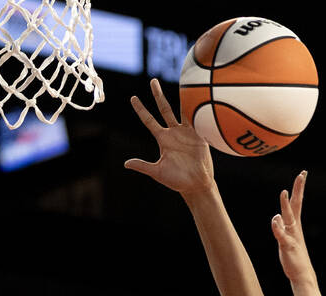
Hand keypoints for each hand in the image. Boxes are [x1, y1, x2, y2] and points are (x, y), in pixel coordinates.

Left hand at [124, 78, 215, 197]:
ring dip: (180, 97)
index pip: (149, 120)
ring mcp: (187, 133)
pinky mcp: (199, 135)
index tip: (133, 98)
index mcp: (163, 139)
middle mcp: (173, 133)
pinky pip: (197, 119)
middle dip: (158, 95)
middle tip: (153, 81)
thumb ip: (142, 166)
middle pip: (164, 109)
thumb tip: (126, 164)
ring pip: (181, 110)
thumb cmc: (177, 180)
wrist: (196, 185)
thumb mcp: (157, 172)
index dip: (141, 109)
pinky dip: (196, 108)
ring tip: (179, 82)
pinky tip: (196, 96)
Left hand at [271, 171, 313, 282]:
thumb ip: (281, 227)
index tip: (302, 174)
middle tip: (301, 175)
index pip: (297, 202)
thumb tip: (276, 217)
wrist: (301, 274)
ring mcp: (292, 236)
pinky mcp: (287, 246)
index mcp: (295, 224)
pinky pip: (282, 235)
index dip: (299, 188)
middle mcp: (295, 227)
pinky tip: (275, 219)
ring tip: (283, 192)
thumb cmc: (293, 256)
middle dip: (298, 189)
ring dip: (285, 205)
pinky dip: (278, 228)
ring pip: (289, 218)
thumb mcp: (285, 239)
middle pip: (296, 205)